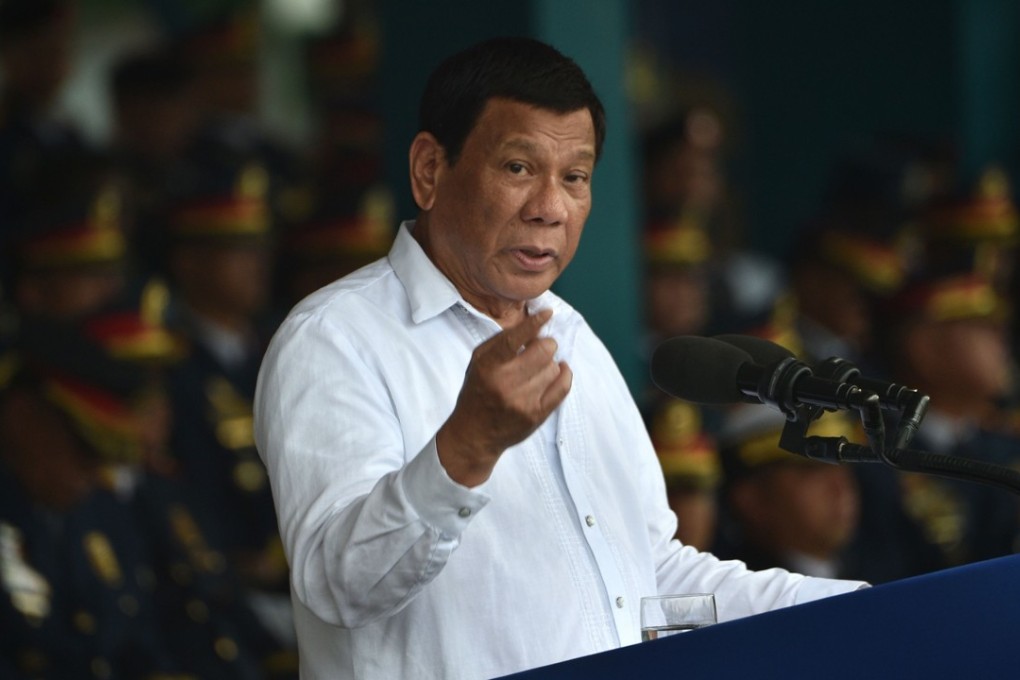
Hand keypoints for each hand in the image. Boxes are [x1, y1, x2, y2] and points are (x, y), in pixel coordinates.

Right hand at [437, 308, 571, 486]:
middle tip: (541, 348)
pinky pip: (563, 387)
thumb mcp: (478, 361)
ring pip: (554, 368)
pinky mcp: (537, 415)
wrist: (475, 434)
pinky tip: (559, 371)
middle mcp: (505, 383)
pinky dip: (565, 375)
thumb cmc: (477, 391)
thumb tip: (533, 325)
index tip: (548, 314)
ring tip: (538, 369)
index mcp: (488, 366)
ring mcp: (523, 401)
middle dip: (546, 344)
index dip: (535, 323)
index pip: (515, 339)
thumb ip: (502, 341)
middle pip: (543, 350)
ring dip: (550, 364)